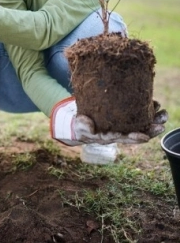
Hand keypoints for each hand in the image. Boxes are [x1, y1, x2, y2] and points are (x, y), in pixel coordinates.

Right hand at [50, 97, 167, 145]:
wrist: (83, 126)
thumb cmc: (82, 127)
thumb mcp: (80, 127)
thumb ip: (84, 126)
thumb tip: (89, 126)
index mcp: (109, 137)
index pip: (123, 139)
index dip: (134, 138)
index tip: (144, 136)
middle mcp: (119, 134)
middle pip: (137, 135)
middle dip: (150, 131)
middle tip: (161, 126)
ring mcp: (123, 127)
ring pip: (141, 127)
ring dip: (153, 122)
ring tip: (164, 114)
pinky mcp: (125, 120)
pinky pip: (138, 118)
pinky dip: (147, 112)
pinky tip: (155, 105)